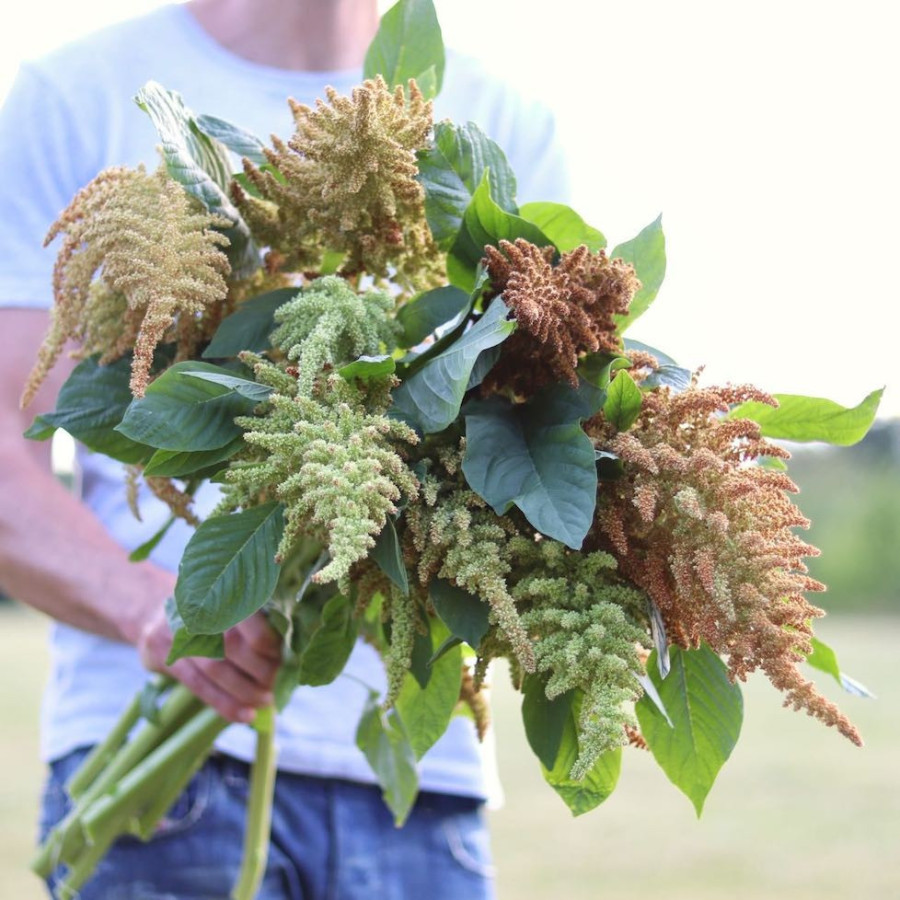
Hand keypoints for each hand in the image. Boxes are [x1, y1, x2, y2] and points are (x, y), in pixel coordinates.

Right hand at [137, 605, 282, 723]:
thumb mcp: (225, 599)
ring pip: (215, 669)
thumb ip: (253, 618)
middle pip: (232, 645)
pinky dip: (224, 704)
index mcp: (217, 592)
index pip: (245, 617)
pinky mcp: (165, 658)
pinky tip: (245, 716)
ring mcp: (177, 635)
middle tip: (279, 682)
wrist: (149, 607)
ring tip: (266, 701)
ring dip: (245, 690)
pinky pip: (198, 686)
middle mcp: (196, 611)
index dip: (267, 640)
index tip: (284, 655)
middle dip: (261, 669)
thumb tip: (291, 652)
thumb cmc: (206, 608)